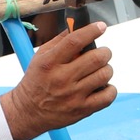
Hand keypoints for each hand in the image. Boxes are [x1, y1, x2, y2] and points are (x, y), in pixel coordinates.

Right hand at [0, 21, 113, 139]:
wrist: (28, 112)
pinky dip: (110, 89)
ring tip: (99, 71)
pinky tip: (102, 86)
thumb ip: (59, 41)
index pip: (75, 41)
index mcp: (50, 63)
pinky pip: (108, 96)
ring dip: (106, 69)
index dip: (91, 31)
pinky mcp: (82, 109)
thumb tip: (78, 26)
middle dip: (104, 52)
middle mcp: (62, 79)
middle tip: (101, 54)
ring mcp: (73, 95)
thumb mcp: (40, 57)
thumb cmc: (36, 81)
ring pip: (105, 75)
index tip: (101, 26)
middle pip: (96, 58)